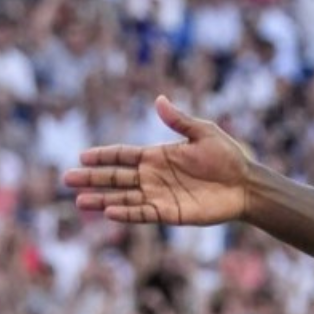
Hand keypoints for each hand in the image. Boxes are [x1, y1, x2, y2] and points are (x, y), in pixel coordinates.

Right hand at [63, 97, 255, 226]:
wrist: (247, 185)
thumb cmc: (228, 157)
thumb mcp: (204, 133)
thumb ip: (179, 121)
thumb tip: (159, 100)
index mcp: (157, 156)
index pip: (122, 156)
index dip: (102, 156)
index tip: (81, 157)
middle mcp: (154, 176)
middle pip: (116, 177)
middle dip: (92, 178)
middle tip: (67, 179)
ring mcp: (160, 195)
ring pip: (124, 197)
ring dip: (102, 199)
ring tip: (79, 201)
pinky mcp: (171, 213)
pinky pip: (144, 213)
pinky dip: (127, 213)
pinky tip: (109, 212)